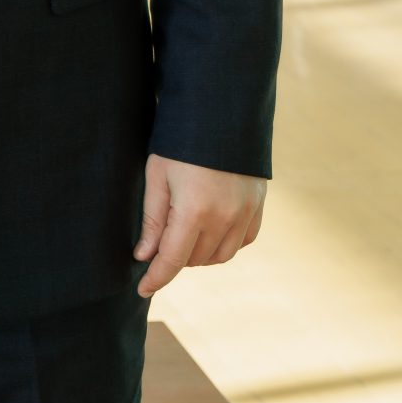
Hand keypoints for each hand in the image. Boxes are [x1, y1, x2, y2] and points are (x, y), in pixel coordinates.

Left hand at [135, 153, 265, 297]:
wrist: (222, 113)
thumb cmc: (181, 142)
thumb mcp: (157, 175)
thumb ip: (153, 220)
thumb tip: (145, 256)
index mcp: (195, 211)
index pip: (172, 259)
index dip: (156, 278)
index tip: (143, 290)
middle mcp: (225, 218)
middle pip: (195, 259)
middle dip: (175, 258)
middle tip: (159, 244)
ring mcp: (246, 214)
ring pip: (220, 256)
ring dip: (200, 254)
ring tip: (184, 236)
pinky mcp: (258, 207)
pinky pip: (243, 241)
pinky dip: (225, 244)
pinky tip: (211, 231)